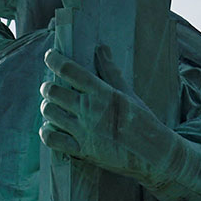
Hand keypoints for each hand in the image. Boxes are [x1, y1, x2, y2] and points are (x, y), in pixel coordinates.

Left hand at [40, 46, 182, 187]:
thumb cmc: (143, 120)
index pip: (70, 70)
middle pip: (53, 92)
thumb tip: (101, 47)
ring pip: (50, 113)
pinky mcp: (82, 151)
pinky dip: (46, 132)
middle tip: (49, 87)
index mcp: (102, 93)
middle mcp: (90, 110)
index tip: (50, 56)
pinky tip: (50, 128)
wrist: (153, 153)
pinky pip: (52, 140)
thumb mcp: (128, 93)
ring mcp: (84, 131)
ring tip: (51, 106)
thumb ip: (111, 71)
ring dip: (47, 107)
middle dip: (47, 87)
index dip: (54, 60)